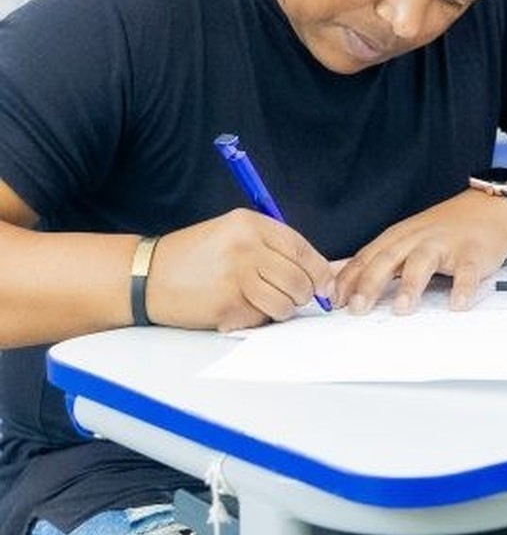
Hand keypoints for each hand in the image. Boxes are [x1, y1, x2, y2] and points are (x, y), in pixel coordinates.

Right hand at [146, 210, 335, 332]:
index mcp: (250, 224)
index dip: (320, 271)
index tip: (326, 286)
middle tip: (293, 298)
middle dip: (303, 295)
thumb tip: (317, 271)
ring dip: (281, 310)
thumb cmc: (194, 257)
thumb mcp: (232, 234)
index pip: (302, 249)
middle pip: (299, 279)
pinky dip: (256, 318)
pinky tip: (237, 308)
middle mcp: (246, 247)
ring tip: (263, 303)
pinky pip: (260, 318)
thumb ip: (271, 246)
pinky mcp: (226, 305)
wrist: (145, 276)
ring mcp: (236, 277)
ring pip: (285, 303)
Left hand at [333, 191, 506, 314]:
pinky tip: (457, 303)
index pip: (366, 258)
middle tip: (358, 307)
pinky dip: (463, 287)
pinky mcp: (472, 253)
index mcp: (398, 237)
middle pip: (388, 259)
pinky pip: (467, 271)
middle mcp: (418, 239)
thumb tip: (343, 284)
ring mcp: (445, 245)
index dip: (348, 279)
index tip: (333, 301)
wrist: (489, 209)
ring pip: (423, 262)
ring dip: (411, 285)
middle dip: (371, 283)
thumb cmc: (444, 229)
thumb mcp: (407, 238)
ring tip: (402, 307)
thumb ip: (380, 259)